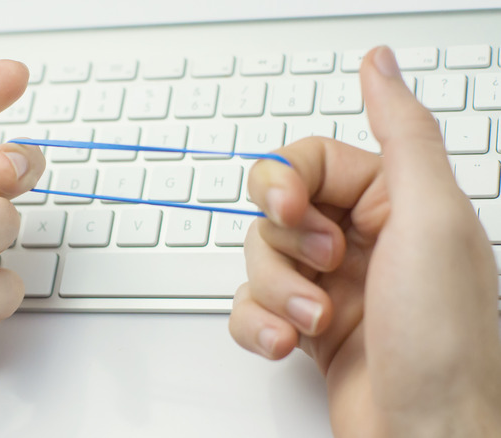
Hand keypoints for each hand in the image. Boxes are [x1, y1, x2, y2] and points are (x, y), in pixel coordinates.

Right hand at [229, 46, 500, 435]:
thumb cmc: (443, 343)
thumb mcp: (432, 219)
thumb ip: (402, 133)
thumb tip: (379, 64)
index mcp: (396, 204)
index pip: (310, 160)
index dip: (286, 181)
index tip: (290, 208)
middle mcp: (360, 240)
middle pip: (276, 210)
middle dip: (284, 243)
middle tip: (320, 265)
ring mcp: (330, 285)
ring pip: (258, 258)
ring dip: (275, 291)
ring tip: (316, 320)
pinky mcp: (304, 326)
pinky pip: (249, 304)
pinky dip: (256, 324)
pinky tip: (285, 343)